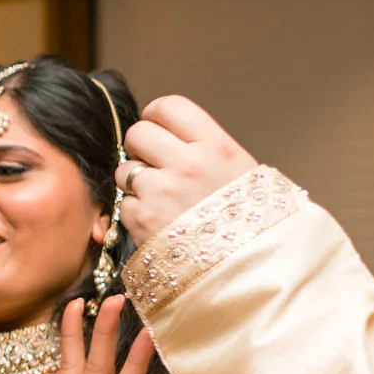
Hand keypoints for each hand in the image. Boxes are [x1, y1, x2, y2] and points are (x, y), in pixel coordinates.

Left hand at [120, 96, 258, 243]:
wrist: (248, 266)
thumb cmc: (248, 221)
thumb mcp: (242, 172)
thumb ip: (207, 149)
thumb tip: (174, 136)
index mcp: (216, 146)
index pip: (169, 107)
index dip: (156, 116)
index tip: (157, 127)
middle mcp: (187, 163)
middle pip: (137, 133)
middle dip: (140, 148)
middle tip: (154, 164)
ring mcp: (161, 191)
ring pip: (125, 170)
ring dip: (136, 183)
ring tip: (162, 198)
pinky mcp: (142, 219)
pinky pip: (124, 204)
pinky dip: (136, 213)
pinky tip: (159, 222)